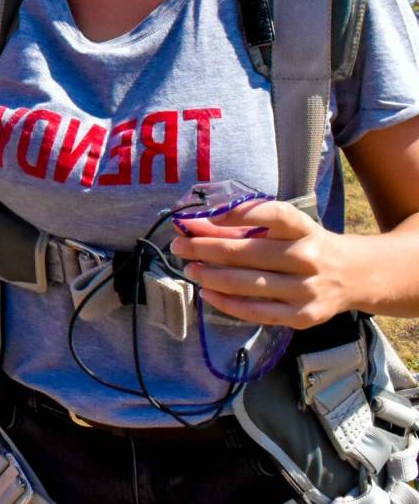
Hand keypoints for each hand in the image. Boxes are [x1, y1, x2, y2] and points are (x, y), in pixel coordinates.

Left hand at [170, 198, 359, 328]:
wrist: (353, 276)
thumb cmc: (305, 245)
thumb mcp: (282, 228)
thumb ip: (239, 225)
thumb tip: (192, 225)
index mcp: (303, 228)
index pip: (273, 214)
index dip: (237, 213)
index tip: (204, 217)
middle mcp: (307, 257)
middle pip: (247, 252)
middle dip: (204, 248)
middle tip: (178, 246)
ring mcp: (306, 289)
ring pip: (247, 284)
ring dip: (210, 276)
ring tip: (189, 269)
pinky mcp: (303, 316)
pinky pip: (257, 311)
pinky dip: (227, 303)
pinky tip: (207, 293)